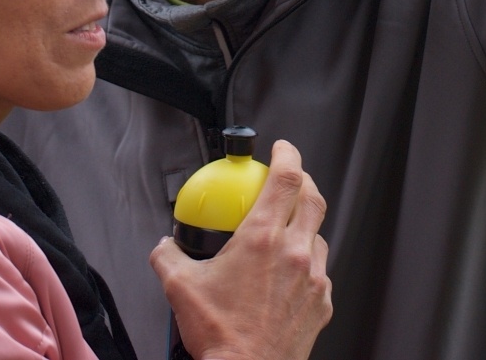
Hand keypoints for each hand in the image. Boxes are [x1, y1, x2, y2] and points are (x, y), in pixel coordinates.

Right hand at [150, 139, 331, 359]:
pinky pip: (319, 271)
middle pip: (312, 198)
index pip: (286, 178)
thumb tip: (164, 247)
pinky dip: (306, 263)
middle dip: (304, 180)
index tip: (281, 148)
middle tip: (290, 179)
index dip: (287, 154)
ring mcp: (313, 279)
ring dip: (304, 226)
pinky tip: (288, 274)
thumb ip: (167, 257)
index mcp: (262, 239)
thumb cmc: (221, 336)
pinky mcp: (321, 303)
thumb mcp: (180, 288)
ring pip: (318, 236)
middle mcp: (294, 253)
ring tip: (286, 233)